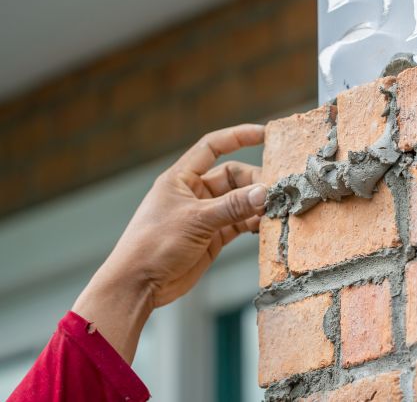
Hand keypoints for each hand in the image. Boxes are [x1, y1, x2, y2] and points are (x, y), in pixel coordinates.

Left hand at [73, 124, 265, 362]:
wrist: (138, 285)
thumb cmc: (154, 245)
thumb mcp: (196, 220)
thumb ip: (233, 206)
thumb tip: (264, 192)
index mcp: (181, 178)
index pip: (212, 147)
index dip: (238, 137)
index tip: (265, 134)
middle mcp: (194, 193)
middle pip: (233, 177)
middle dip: (255, 182)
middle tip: (275, 192)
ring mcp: (204, 216)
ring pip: (239, 201)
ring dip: (257, 205)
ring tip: (275, 210)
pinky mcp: (212, 237)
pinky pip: (239, 223)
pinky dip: (253, 224)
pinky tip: (265, 227)